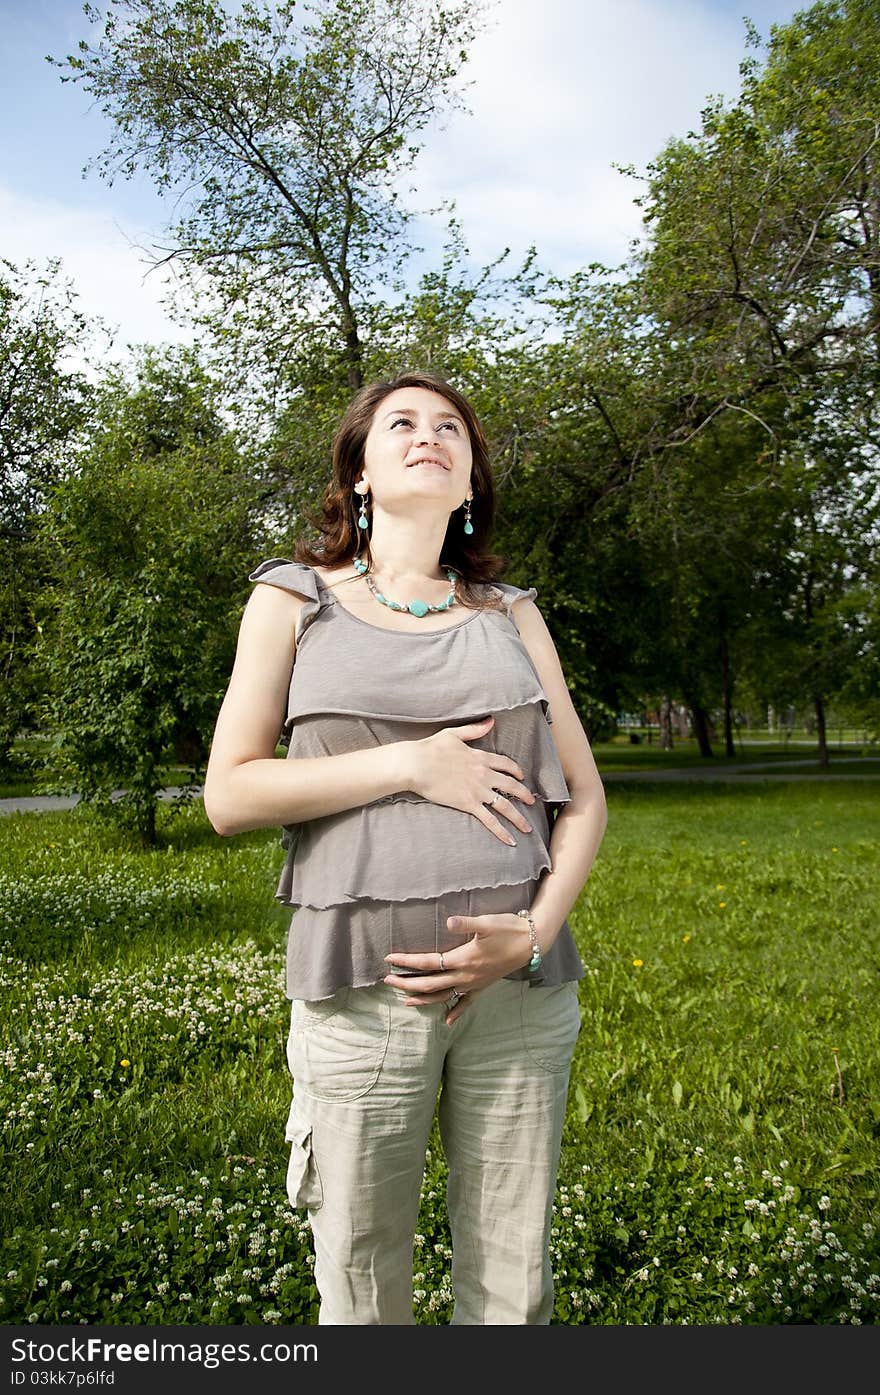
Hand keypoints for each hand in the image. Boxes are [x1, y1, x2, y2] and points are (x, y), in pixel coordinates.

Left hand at [383, 911, 534, 1024]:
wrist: (532, 942)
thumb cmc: (508, 929)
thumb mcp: (487, 923)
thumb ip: (466, 923)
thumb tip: (448, 921)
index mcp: (463, 959)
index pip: (427, 963)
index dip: (406, 962)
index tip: (389, 959)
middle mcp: (466, 976)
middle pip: (429, 984)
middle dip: (406, 984)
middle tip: (386, 981)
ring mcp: (474, 984)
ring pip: (443, 997)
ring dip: (423, 1000)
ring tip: (405, 1001)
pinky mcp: (483, 986)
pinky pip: (466, 1004)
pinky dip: (455, 1013)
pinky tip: (447, 1022)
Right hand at [407, 715, 535, 845]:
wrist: (417, 764)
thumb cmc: (431, 748)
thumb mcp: (454, 734)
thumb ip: (474, 730)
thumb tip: (491, 721)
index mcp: (480, 757)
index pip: (505, 764)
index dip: (515, 770)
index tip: (521, 776)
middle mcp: (484, 774)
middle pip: (511, 786)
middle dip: (524, 795)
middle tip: (532, 802)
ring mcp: (478, 790)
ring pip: (505, 806)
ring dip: (518, 818)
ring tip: (527, 828)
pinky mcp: (468, 804)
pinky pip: (489, 820)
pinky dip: (501, 831)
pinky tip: (510, 840)